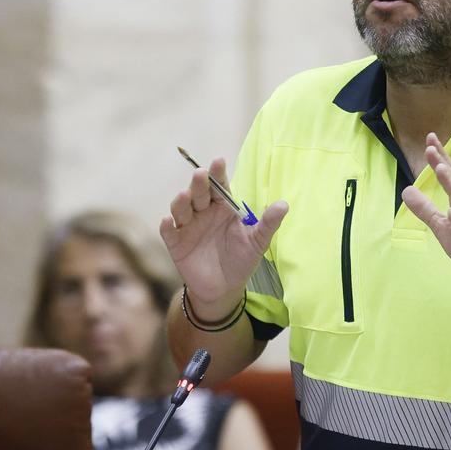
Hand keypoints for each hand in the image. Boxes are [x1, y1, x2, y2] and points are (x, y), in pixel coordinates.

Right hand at [160, 157, 287, 317]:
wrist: (224, 288)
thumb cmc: (241, 259)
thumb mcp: (257, 242)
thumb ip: (268, 223)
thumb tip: (284, 205)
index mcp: (222, 207)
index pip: (219, 186)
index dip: (217, 174)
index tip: (218, 161)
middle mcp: (203, 212)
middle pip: (198, 193)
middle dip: (198, 183)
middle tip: (201, 174)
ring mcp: (187, 226)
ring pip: (180, 208)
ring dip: (181, 201)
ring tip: (185, 196)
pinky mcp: (175, 243)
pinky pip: (168, 232)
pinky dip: (166, 226)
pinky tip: (167, 221)